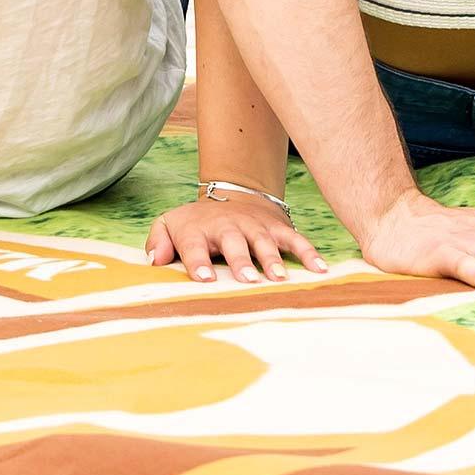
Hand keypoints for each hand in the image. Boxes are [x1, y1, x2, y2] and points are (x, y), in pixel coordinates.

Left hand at [146, 197, 326, 283]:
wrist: (231, 193)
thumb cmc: (196, 222)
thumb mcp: (169, 224)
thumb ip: (158, 240)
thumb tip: (154, 261)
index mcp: (198, 229)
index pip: (195, 244)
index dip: (198, 260)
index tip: (204, 279)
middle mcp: (227, 226)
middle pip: (234, 242)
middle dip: (241, 260)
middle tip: (249, 280)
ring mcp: (254, 226)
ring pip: (264, 240)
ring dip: (272, 258)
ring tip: (280, 278)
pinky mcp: (276, 227)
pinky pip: (294, 238)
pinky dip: (307, 252)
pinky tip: (319, 269)